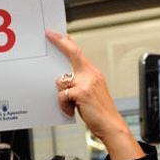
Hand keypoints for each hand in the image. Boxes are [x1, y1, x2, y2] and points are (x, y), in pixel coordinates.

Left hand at [46, 30, 142, 159]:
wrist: (111, 125)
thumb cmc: (99, 112)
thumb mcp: (90, 93)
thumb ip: (79, 84)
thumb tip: (62, 81)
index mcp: (93, 74)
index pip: (78, 52)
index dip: (66, 41)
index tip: (56, 34)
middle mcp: (91, 75)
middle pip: (72, 54)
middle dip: (60, 44)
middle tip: (49, 35)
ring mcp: (86, 83)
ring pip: (61, 81)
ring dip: (62, 95)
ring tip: (70, 105)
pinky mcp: (81, 92)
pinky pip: (62, 95)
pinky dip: (63, 105)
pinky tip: (71, 111)